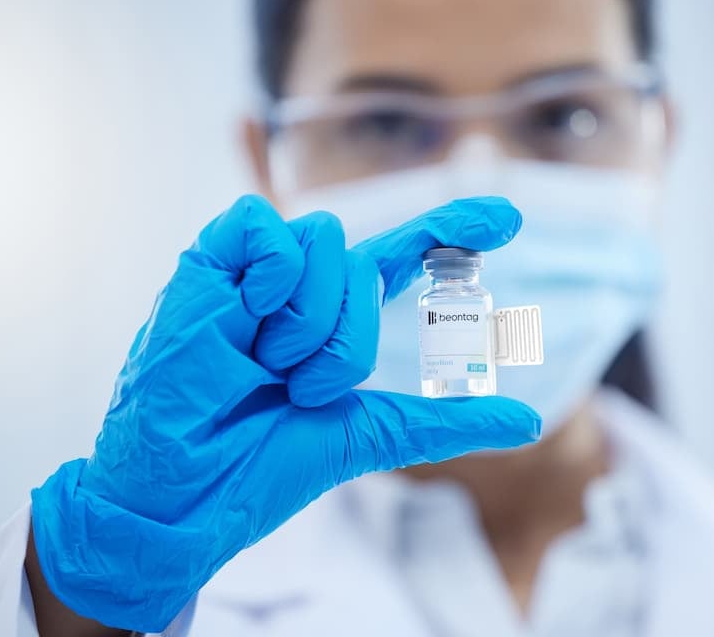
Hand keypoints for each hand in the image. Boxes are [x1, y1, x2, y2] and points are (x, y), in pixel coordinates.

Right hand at [28, 195, 540, 631]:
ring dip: (309, 321)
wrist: (187, 492)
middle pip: (365, 262)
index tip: (511, 220)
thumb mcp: (367, 434)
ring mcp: (254, 271)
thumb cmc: (260, 466)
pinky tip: (244, 319)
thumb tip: (526, 423)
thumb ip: (444, 421)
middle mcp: (300, 287)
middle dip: (346, 341)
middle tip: (300, 389)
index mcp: (335, 318)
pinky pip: (264, 226)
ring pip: (325, 241)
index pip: (402, 254)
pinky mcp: (209, 261)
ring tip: (265, 366)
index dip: (453, 228)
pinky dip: (269, 276)